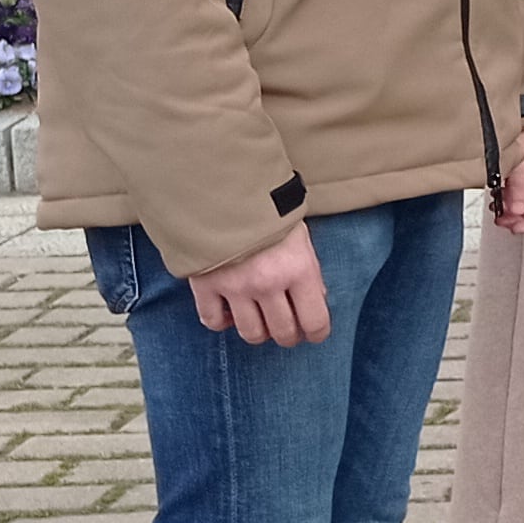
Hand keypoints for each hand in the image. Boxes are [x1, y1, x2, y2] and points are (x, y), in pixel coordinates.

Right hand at [188, 221, 330, 345]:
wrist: (223, 186)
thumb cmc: (268, 209)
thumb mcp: (300, 237)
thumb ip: (308, 272)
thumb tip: (316, 301)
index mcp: (298, 269)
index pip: (315, 322)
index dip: (316, 334)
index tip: (313, 333)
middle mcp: (268, 283)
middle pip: (283, 333)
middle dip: (289, 335)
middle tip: (287, 328)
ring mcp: (235, 286)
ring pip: (251, 334)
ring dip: (259, 332)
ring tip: (260, 320)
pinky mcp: (206, 285)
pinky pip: (213, 321)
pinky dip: (221, 322)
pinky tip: (228, 311)